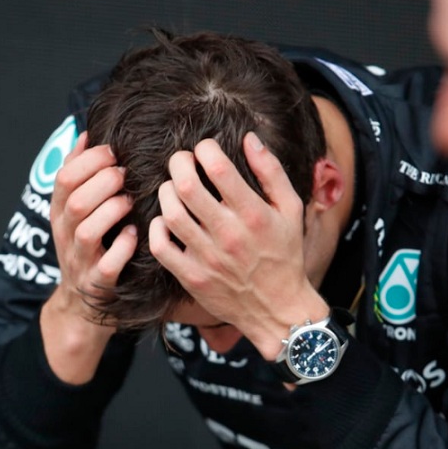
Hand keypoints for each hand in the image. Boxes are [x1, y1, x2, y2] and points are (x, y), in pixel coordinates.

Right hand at [40, 132, 138, 382]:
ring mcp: (80, 260)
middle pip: (75, 200)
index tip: (114, 152)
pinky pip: (108, 265)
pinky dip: (122, 248)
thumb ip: (79, 174)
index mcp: (60, 211)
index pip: (65, 177)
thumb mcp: (74, 211)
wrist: (80, 305)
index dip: (90, 160)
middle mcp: (65, 234)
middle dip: (103, 181)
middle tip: (125, 175)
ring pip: (87, 230)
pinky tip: (135, 236)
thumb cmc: (86, 248)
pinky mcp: (98, 283)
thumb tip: (87, 133)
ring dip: (112, 211)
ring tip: (130, 203)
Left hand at [149, 133, 326, 359]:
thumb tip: (249, 139)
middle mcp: (229, 235)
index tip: (205, 148)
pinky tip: (166, 220)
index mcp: (254, 215)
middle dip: (178, 163)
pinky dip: (156, 228)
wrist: (278, 309)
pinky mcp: (192, 277)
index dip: (204, 149)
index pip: (218, 168)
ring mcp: (207, 258)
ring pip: (171, 213)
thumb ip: (271, 172)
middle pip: (187, 186)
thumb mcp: (291, 209)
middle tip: (181, 160)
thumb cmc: (285, 254)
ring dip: (166, 192)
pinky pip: (161, 247)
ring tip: (173, 187)